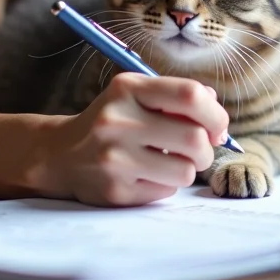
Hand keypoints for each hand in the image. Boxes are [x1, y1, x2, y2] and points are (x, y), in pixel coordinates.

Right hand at [47, 73, 229, 206]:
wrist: (62, 153)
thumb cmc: (114, 120)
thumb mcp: (138, 95)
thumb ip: (177, 96)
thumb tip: (216, 113)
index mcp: (128, 88)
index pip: (190, 95)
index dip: (214, 113)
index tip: (216, 126)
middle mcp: (118, 120)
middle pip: (195, 138)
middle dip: (207, 148)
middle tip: (199, 149)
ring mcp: (114, 158)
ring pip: (185, 171)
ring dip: (188, 168)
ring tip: (172, 161)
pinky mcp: (114, 190)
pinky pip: (166, 192)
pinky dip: (166, 184)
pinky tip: (147, 174)